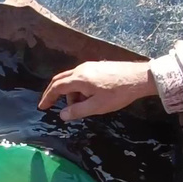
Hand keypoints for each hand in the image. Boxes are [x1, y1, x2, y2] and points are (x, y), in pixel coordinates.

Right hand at [38, 61, 155, 120]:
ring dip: (70, 93)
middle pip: (60, 79)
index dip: (48, 97)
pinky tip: (88, 97)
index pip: (57, 87)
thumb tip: (62, 115)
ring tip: (80, 106)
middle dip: (54, 93)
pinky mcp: (97, 66)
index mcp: (79, 78)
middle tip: (51, 104)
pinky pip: (81, 77)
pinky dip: (78, 88)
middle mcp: (81, 69)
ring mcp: (90, 66)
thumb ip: (78, 111)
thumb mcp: (97, 106)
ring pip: (72, 79)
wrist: (139, 78)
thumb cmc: (118, 93)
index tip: (42, 106)